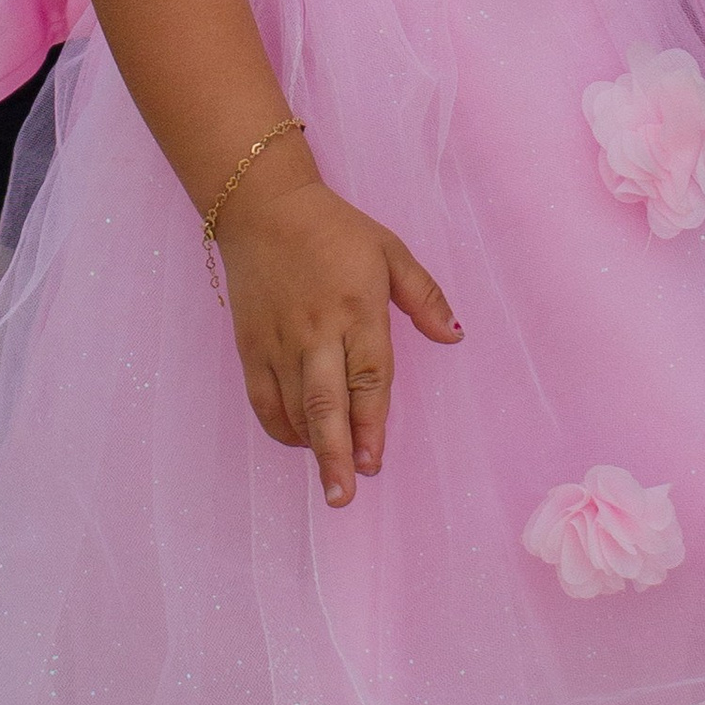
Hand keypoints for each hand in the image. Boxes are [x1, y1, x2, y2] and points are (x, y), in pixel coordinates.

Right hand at [220, 162, 461, 505]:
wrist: (263, 209)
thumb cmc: (335, 230)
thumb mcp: (390, 252)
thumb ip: (424, 296)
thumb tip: (455, 336)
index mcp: (355, 308)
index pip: (367, 377)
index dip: (371, 423)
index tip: (375, 463)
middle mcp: (315, 331)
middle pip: (325, 403)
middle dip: (336, 453)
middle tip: (344, 496)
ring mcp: (278, 341)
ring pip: (293, 408)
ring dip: (312, 448)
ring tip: (330, 482)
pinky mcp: (249, 346)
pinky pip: (262, 398)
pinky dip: (280, 426)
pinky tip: (300, 442)